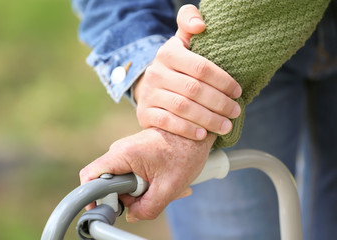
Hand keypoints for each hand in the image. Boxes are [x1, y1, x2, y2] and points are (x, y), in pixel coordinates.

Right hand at [79, 128, 216, 221]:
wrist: (198, 131)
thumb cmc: (186, 152)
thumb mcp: (169, 187)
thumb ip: (147, 208)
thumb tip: (131, 216)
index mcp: (123, 153)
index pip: (90, 176)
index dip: (92, 196)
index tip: (104, 210)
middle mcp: (120, 150)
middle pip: (109, 183)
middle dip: (128, 197)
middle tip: (152, 197)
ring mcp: (127, 151)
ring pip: (124, 181)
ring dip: (142, 191)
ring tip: (165, 188)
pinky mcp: (135, 154)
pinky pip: (133, 175)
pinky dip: (147, 183)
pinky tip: (166, 183)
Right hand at [134, 5, 241, 140]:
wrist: (151, 86)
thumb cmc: (177, 66)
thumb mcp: (183, 42)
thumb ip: (190, 23)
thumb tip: (201, 25)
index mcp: (168, 53)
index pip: (201, 68)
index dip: (223, 81)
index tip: (238, 92)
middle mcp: (156, 72)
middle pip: (194, 89)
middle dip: (219, 103)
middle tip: (236, 112)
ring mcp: (148, 93)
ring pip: (182, 107)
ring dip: (207, 119)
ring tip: (226, 126)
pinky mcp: (144, 112)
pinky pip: (166, 122)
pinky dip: (186, 129)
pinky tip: (202, 135)